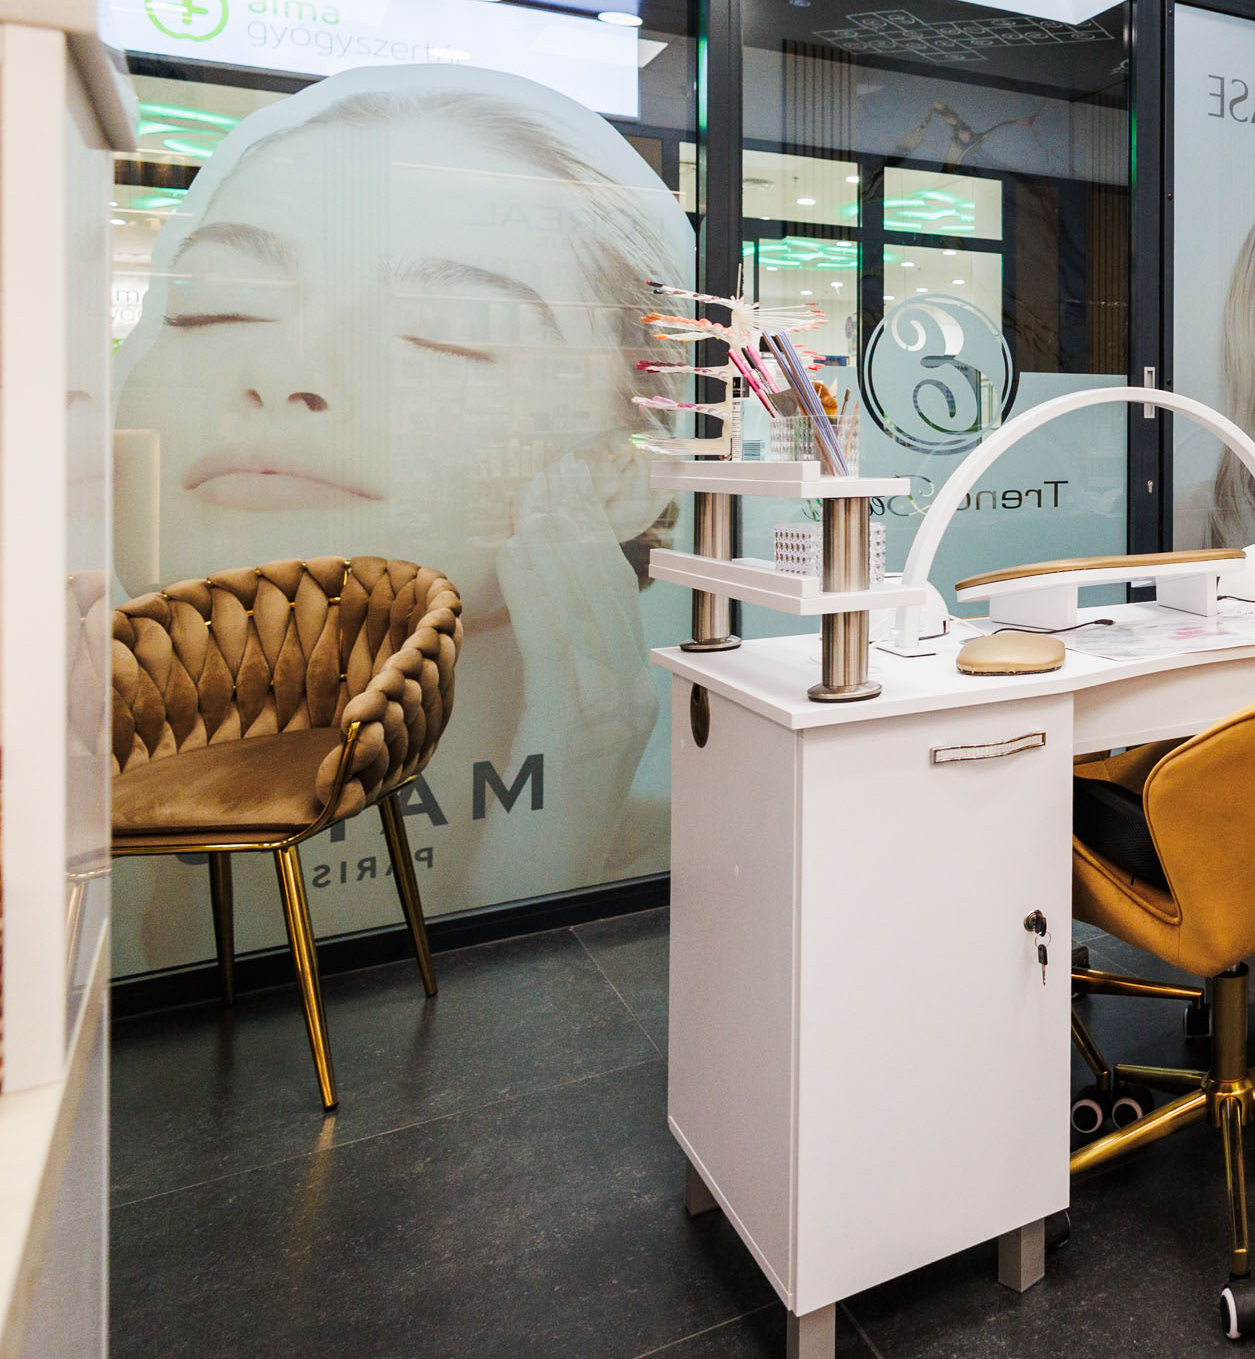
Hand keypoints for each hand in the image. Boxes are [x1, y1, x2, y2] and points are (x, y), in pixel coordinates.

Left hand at [473, 450, 661, 899]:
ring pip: (589, 606)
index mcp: (634, 695)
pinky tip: (516, 551)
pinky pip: (557, 643)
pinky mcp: (575, 729)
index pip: (618, 597)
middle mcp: (632, 696)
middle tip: (553, 469)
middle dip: (581, 520)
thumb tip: (536, 624)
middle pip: (611, 589)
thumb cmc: (536, 827)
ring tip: (534, 492)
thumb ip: (559, 686)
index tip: (569, 488)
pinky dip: (537, 590)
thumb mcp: (556, 746)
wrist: (543, 890)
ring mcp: (610, 713)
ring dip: (558, 539)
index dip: (595, 535)